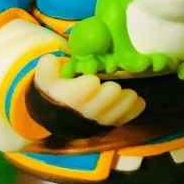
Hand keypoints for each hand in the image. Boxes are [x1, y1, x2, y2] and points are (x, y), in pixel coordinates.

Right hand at [28, 53, 144, 139]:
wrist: (58, 117)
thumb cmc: (55, 91)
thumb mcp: (46, 79)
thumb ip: (46, 70)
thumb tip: (50, 59)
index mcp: (69, 98)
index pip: (84, 92)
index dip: (89, 84)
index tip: (91, 79)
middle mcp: (86, 112)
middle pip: (108, 98)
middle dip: (111, 89)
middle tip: (111, 84)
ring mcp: (100, 119)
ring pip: (119, 109)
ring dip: (126, 99)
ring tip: (128, 92)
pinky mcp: (110, 124)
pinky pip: (125, 118)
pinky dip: (134, 109)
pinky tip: (138, 101)